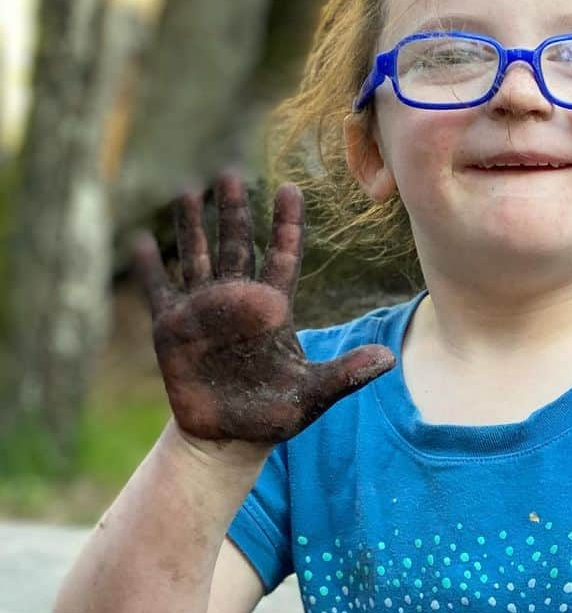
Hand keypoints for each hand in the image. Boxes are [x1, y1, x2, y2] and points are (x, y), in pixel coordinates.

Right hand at [131, 170, 395, 445]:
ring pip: (197, 256)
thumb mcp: (314, 394)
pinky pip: (158, 291)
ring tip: (188, 190)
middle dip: (233, 210)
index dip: (287, 223)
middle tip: (230, 172)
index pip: (282, 256)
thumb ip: (347, 373)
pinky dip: (150, 267)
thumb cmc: (274, 414)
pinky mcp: (172, 329)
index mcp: (273, 308)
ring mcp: (203, 311)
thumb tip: (390, 359)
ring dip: (192, 225)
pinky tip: (141, 241)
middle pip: (236, 244)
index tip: (290, 188)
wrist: (230, 439)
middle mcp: (238, 300)